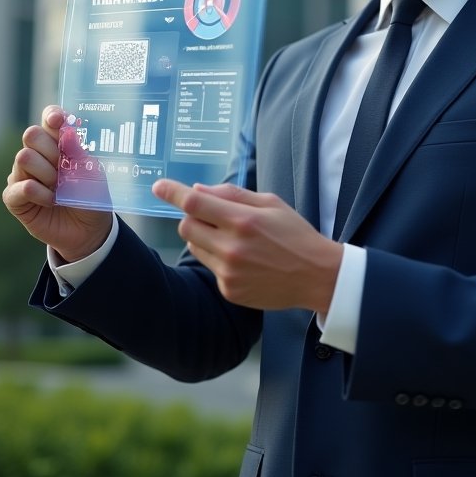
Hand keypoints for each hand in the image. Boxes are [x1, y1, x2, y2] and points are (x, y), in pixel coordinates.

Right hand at [4, 105, 112, 261]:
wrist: (88, 230)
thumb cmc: (90, 197)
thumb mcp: (92, 174)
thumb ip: (78, 153)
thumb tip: (67, 132)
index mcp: (58, 145)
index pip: (48, 121)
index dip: (51, 116)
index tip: (58, 121)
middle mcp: (37, 156)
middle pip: (31, 134)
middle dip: (50, 149)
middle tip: (64, 168)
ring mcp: (22, 175)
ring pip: (24, 157)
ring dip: (47, 173)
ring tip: (59, 188)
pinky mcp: (14, 198)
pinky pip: (20, 186)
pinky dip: (40, 193)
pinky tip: (51, 201)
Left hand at [153, 180, 342, 313]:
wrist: (316, 276)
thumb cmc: (295, 234)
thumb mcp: (271, 203)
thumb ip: (233, 195)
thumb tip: (199, 189)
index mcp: (244, 221)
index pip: (195, 203)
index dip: (173, 192)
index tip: (158, 186)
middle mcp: (232, 248)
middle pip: (186, 226)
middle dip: (193, 217)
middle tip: (214, 216)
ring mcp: (228, 273)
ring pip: (194, 247)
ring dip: (204, 238)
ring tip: (234, 239)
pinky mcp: (229, 290)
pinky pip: (209, 267)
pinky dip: (218, 259)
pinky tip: (244, 261)